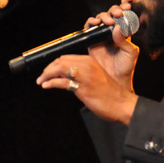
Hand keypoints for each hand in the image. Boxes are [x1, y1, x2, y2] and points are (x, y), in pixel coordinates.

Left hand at [36, 4, 139, 124]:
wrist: (122, 104)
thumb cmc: (109, 94)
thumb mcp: (94, 78)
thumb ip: (81, 75)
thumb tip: (64, 77)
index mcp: (90, 61)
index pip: (66, 58)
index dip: (54, 64)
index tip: (47, 71)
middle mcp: (87, 65)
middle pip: (60, 61)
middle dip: (48, 68)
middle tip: (42, 76)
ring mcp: (85, 76)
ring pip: (59, 68)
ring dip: (46, 74)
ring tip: (41, 81)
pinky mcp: (83, 87)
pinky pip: (62, 82)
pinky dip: (51, 83)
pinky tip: (46, 86)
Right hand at [85, 4, 138, 89]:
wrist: (114, 79)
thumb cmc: (125, 67)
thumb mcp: (130, 52)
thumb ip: (124, 40)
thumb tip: (117, 27)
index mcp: (124, 33)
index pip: (124, 17)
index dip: (124, 10)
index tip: (126, 7)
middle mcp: (112, 33)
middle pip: (111, 15)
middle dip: (113, 11)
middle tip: (117, 14)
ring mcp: (102, 36)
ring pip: (100, 19)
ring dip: (103, 16)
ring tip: (106, 21)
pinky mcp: (92, 41)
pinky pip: (89, 28)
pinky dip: (91, 22)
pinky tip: (95, 23)